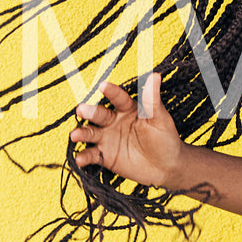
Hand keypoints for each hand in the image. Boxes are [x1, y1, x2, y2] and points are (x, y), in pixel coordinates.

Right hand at [70, 72, 185, 187]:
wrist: (165, 166)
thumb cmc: (164, 138)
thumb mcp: (159, 119)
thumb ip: (152, 100)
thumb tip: (155, 75)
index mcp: (127, 109)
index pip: (118, 98)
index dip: (111, 92)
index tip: (103, 85)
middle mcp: (113, 121)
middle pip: (99, 114)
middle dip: (90, 112)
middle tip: (81, 109)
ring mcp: (107, 138)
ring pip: (91, 133)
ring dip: (82, 133)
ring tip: (75, 135)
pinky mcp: (104, 155)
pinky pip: (92, 155)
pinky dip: (84, 157)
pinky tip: (80, 159)